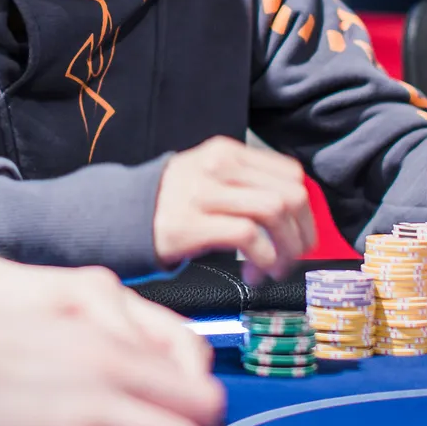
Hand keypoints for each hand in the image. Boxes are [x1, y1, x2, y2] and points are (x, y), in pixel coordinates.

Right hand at [153, 136, 317, 283]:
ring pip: (274, 212)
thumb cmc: (176, 203)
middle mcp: (217, 166)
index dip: (305, 210)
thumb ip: (249, 184)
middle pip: (289, 194)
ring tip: (273, 268)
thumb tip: (297, 215)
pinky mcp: (192, 223)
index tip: (299, 235)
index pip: (290, 173)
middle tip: (292, 258)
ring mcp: (203, 193)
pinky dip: (263, 260)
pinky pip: (248, 236)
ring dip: (285, 249)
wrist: (122, 215)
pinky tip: (254, 273)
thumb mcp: (211, 177)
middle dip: (301, 234)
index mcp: (227, 152)